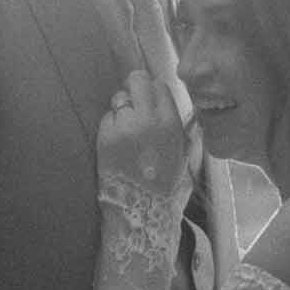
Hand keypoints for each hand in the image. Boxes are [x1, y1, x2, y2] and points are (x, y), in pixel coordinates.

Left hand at [97, 70, 190, 199]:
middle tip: (134, 103)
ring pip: (119, 98)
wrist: (142, 209)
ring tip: (127, 130)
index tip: (150, 100)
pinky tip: (118, 144)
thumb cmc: (166, 184)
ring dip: (121, 109)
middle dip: (134, 88)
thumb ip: (179, 126)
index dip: (154, 91)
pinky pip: (107, 118)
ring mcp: (125, 126)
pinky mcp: (105, 136)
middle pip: (137, 80)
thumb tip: (168, 104)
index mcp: (171, 122)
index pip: (159, 85)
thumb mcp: (183, 152)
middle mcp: (148, 119)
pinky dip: (110, 126)